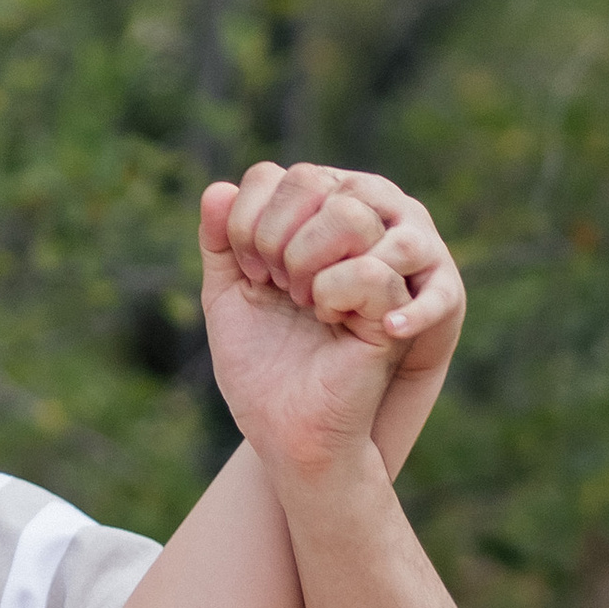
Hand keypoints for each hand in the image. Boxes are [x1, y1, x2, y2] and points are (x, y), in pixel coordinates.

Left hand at [199, 175, 409, 484]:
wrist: (281, 431)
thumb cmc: (259, 369)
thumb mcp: (226, 296)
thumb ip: (220, 242)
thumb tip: (217, 188)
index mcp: (304, 232)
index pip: (276, 176)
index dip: (246, 216)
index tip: (246, 271)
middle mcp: (342, 242)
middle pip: (311, 179)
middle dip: (270, 232)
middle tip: (270, 282)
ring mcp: (372, 270)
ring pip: (348, 213)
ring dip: (303, 256)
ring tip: (299, 299)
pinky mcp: (391, 310)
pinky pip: (371, 269)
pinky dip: (332, 291)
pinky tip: (324, 318)